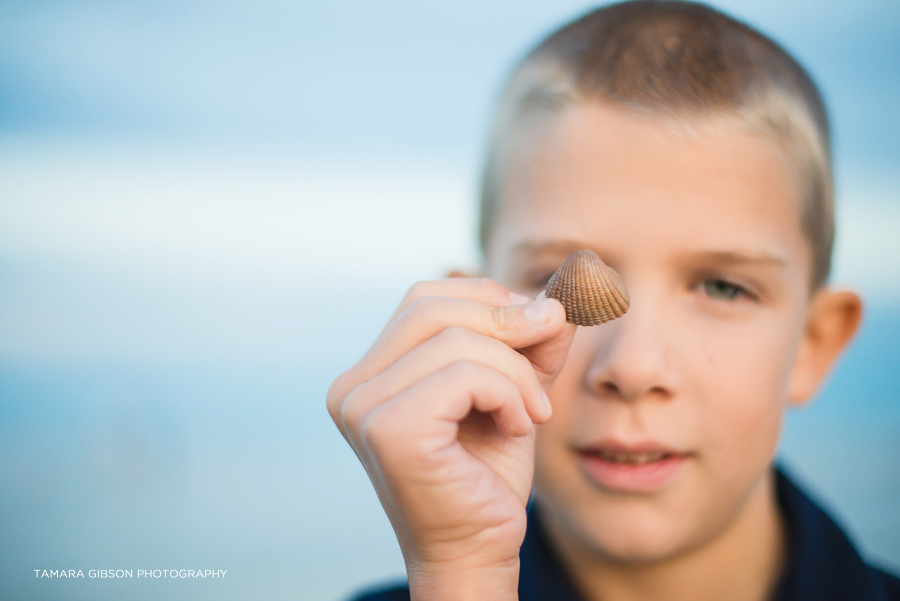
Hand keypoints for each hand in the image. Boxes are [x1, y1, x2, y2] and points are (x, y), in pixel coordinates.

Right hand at [326, 278, 574, 599]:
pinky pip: (465, 374)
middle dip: (506, 322)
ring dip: (516, 372)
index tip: (537, 331)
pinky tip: (518, 428)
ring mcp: (362, 408)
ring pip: (457, 340)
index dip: (488, 300)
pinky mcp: (389, 429)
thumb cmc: (488, 473)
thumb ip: (529, 336)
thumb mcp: (513, 387)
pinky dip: (509, 393)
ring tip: (531, 413)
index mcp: (369, 373)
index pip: (424, 298)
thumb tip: (561, 286)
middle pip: (434, 306)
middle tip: (550, 350)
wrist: (478, 551)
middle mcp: (351, 387)